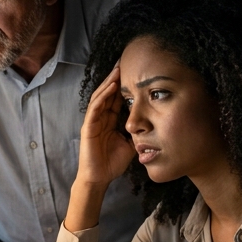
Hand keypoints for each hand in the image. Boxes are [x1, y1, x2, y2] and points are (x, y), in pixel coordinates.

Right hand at [76, 67, 135, 187]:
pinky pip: (95, 108)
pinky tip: (110, 88)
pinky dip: (102, 97)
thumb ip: (137, 133)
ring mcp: (93, 121)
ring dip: (108, 83)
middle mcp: (101, 118)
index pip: (117, 99)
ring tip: (118, 70)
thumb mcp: (131, 144)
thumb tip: (153, 126)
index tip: (135, 73)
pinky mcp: (88, 127)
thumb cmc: (113, 163)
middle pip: (108, 93)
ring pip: (100, 97)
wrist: (100, 178)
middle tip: (125, 63)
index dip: (125, 86)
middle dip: (116, 78)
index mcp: (110, 120)